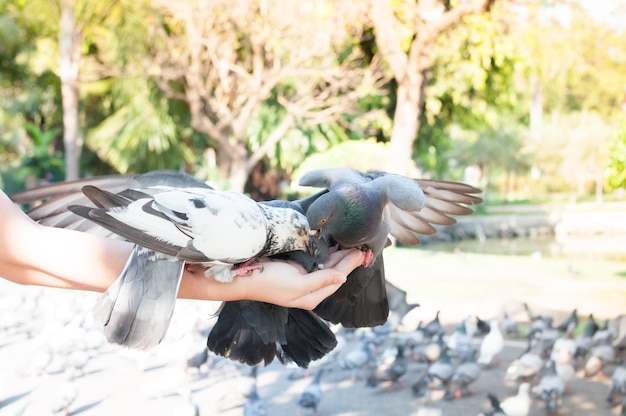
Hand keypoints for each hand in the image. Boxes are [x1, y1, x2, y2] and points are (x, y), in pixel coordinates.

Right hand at [235, 249, 365, 309]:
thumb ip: (321, 280)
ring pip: (327, 264)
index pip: (337, 278)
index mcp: (312, 296)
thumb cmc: (268, 283)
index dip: (350, 265)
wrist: (243, 277)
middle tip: (362, 245)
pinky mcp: (296, 267)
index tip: (362, 253)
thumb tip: (343, 277)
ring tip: (352, 242)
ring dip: (338, 253)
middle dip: (348, 259)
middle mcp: (310, 288)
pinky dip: (326, 251)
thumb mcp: (297, 284)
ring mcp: (303, 276)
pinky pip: (316, 258)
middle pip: (334, 271)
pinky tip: (333, 243)